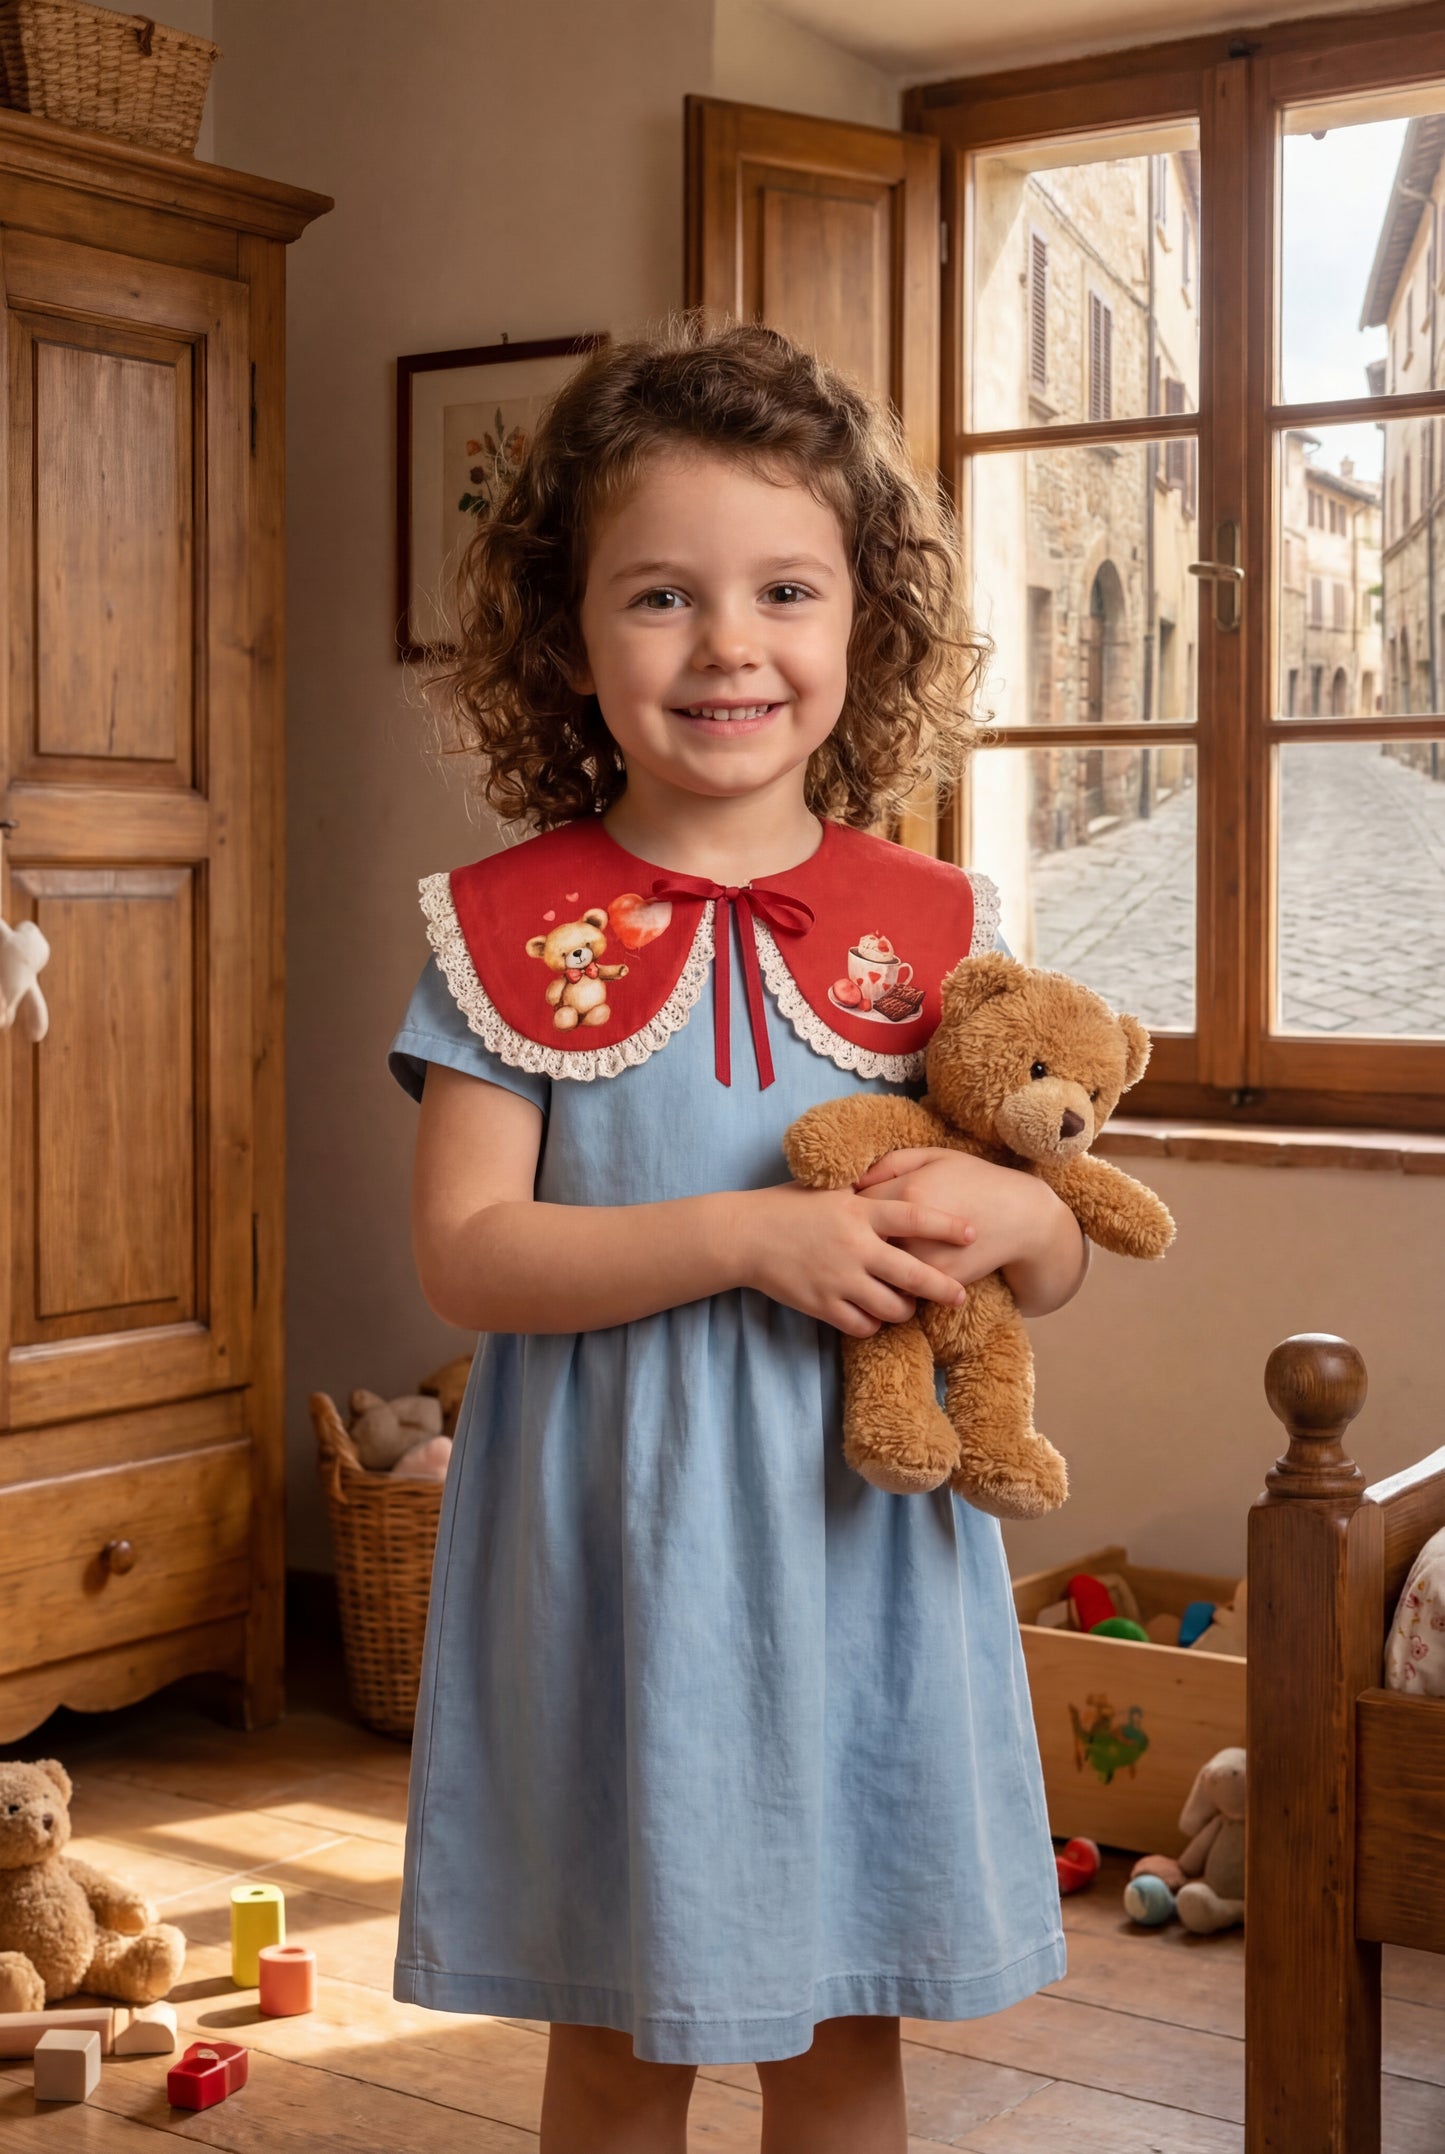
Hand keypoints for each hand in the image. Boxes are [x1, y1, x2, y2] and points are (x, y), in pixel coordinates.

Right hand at [730, 1179, 976, 1336]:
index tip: (973, 1232)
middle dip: (943, 1288)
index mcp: (858, 1211)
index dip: (947, 1225)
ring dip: (904, 1310)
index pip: (914, 1216)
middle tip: (960, 1295)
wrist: (744, 1234)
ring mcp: (839, 1278)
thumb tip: (897, 1180)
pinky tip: (872, 1317)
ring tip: (906, 1306)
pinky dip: (872, 1324)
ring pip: (891, 1307)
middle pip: (913, 1274)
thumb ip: (864, 1191)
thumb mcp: (829, 1188)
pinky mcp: (821, 1304)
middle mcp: (855, 1246)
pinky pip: (861, 1325)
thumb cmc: (787, 1205)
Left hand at [854, 1148, 1085, 1314]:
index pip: (854, 1205)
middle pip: (860, 1241)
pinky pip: (901, 1286)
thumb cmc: (975, 1180)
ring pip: (877, 1269)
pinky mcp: (938, 1283)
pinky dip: (892, 1282)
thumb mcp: (935, 1157)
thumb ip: (889, 1163)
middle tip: (846, 1239)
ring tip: (861, 1259)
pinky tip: (889, 1273)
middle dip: (852, 1241)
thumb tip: (853, 1180)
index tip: (844, 1211)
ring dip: (868, 1266)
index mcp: (909, 1191)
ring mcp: (926, 1260)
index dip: (845, 1209)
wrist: (1022, 1218)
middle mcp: (913, 1230)